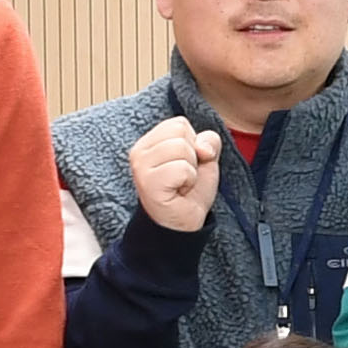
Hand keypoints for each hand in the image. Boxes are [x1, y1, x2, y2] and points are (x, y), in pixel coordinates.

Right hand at [127, 116, 217, 233]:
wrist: (183, 223)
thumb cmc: (190, 190)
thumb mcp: (205, 158)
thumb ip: (209, 140)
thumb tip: (203, 147)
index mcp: (149, 142)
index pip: (180, 124)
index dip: (193, 143)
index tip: (185, 164)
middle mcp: (139, 151)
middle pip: (181, 133)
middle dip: (192, 157)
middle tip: (183, 177)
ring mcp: (140, 167)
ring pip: (182, 148)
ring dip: (191, 170)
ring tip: (180, 184)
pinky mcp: (147, 182)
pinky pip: (182, 168)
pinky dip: (188, 181)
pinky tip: (178, 192)